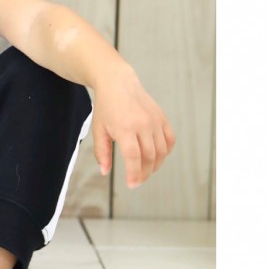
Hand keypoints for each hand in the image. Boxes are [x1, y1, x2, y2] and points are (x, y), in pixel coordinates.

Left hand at [90, 69, 174, 188]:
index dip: (134, 174)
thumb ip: (102, 152)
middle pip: (149, 157)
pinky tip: (157, 156)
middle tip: (137, 180)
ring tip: (145, 170)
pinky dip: (165, 152)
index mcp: (125, 128)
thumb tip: (105, 172)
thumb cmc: (106, 107)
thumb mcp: (98, 129)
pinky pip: (170, 140)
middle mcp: (142, 124)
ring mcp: (155, 120)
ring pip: (162, 151)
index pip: (134, 157)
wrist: (118, 83)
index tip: (132, 185)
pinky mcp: (162, 117)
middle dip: (144, 173)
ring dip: (155, 165)